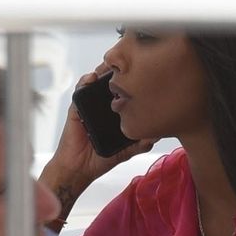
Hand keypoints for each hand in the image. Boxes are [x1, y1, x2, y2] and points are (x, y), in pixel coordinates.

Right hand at [41, 66, 155, 222]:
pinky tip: (92, 78)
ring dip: (103, 72)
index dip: (133, 83)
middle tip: (129, 66)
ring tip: (111, 68)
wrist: (79, 169)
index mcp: (115, 114)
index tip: (143, 74)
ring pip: (96, 83)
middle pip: (111, 84)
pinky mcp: (76, 109)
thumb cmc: (100, 159)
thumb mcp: (127, 151)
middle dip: (119, 73)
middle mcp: (102, 107)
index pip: (125, 93)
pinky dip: (85, 81)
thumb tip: (158, 134)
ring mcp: (89, 107)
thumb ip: (141, 143)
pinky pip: (79, 91)